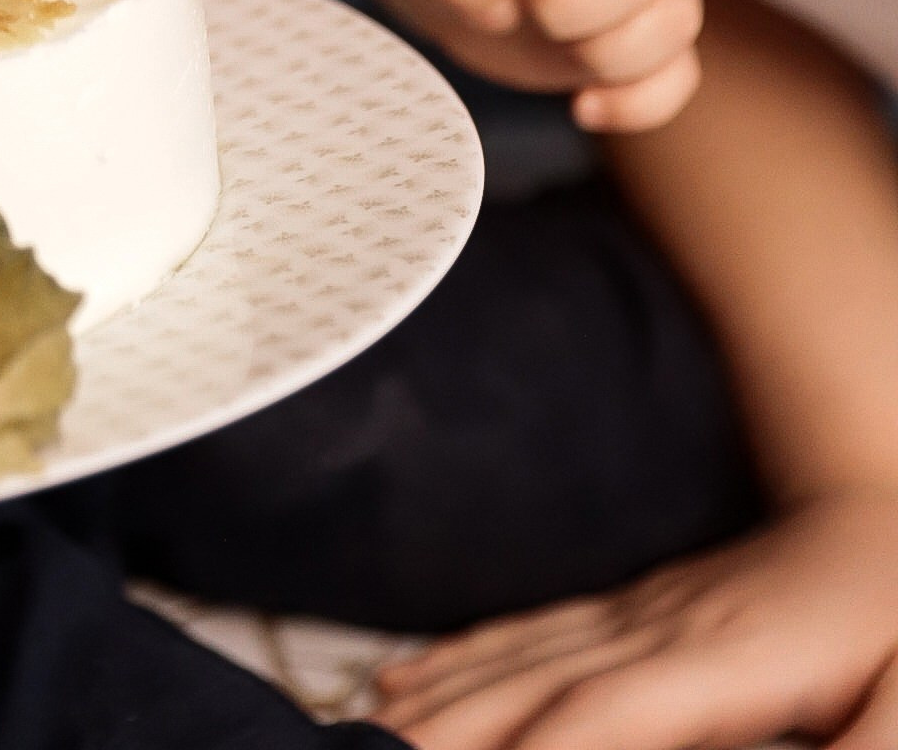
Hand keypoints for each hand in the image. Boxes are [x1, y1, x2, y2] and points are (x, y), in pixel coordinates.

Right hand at [377, 488, 897, 749]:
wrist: (892, 494)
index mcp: (727, 660)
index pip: (608, 714)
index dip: (536, 749)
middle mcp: (664, 629)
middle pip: (535, 684)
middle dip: (450, 728)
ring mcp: (645, 610)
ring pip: (519, 655)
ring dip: (441, 694)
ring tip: (371, 724)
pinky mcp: (645, 607)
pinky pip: (535, 632)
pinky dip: (466, 654)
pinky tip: (417, 672)